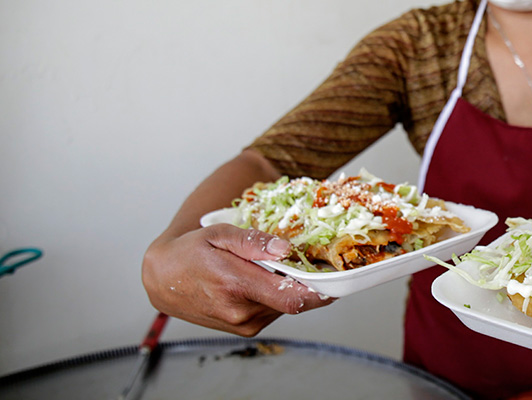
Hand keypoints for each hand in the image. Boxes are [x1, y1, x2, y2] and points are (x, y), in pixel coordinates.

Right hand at [141, 224, 334, 335]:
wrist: (161, 278)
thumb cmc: (191, 252)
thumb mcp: (219, 235)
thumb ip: (253, 242)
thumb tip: (285, 249)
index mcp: (237, 287)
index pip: (294, 298)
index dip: (321, 291)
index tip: (336, 278)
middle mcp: (241, 312)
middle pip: (293, 302)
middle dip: (305, 283)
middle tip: (310, 262)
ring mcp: (242, 324)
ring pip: (284, 308)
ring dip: (288, 290)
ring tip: (277, 268)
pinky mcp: (242, 329)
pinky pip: (272, 312)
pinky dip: (276, 297)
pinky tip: (264, 280)